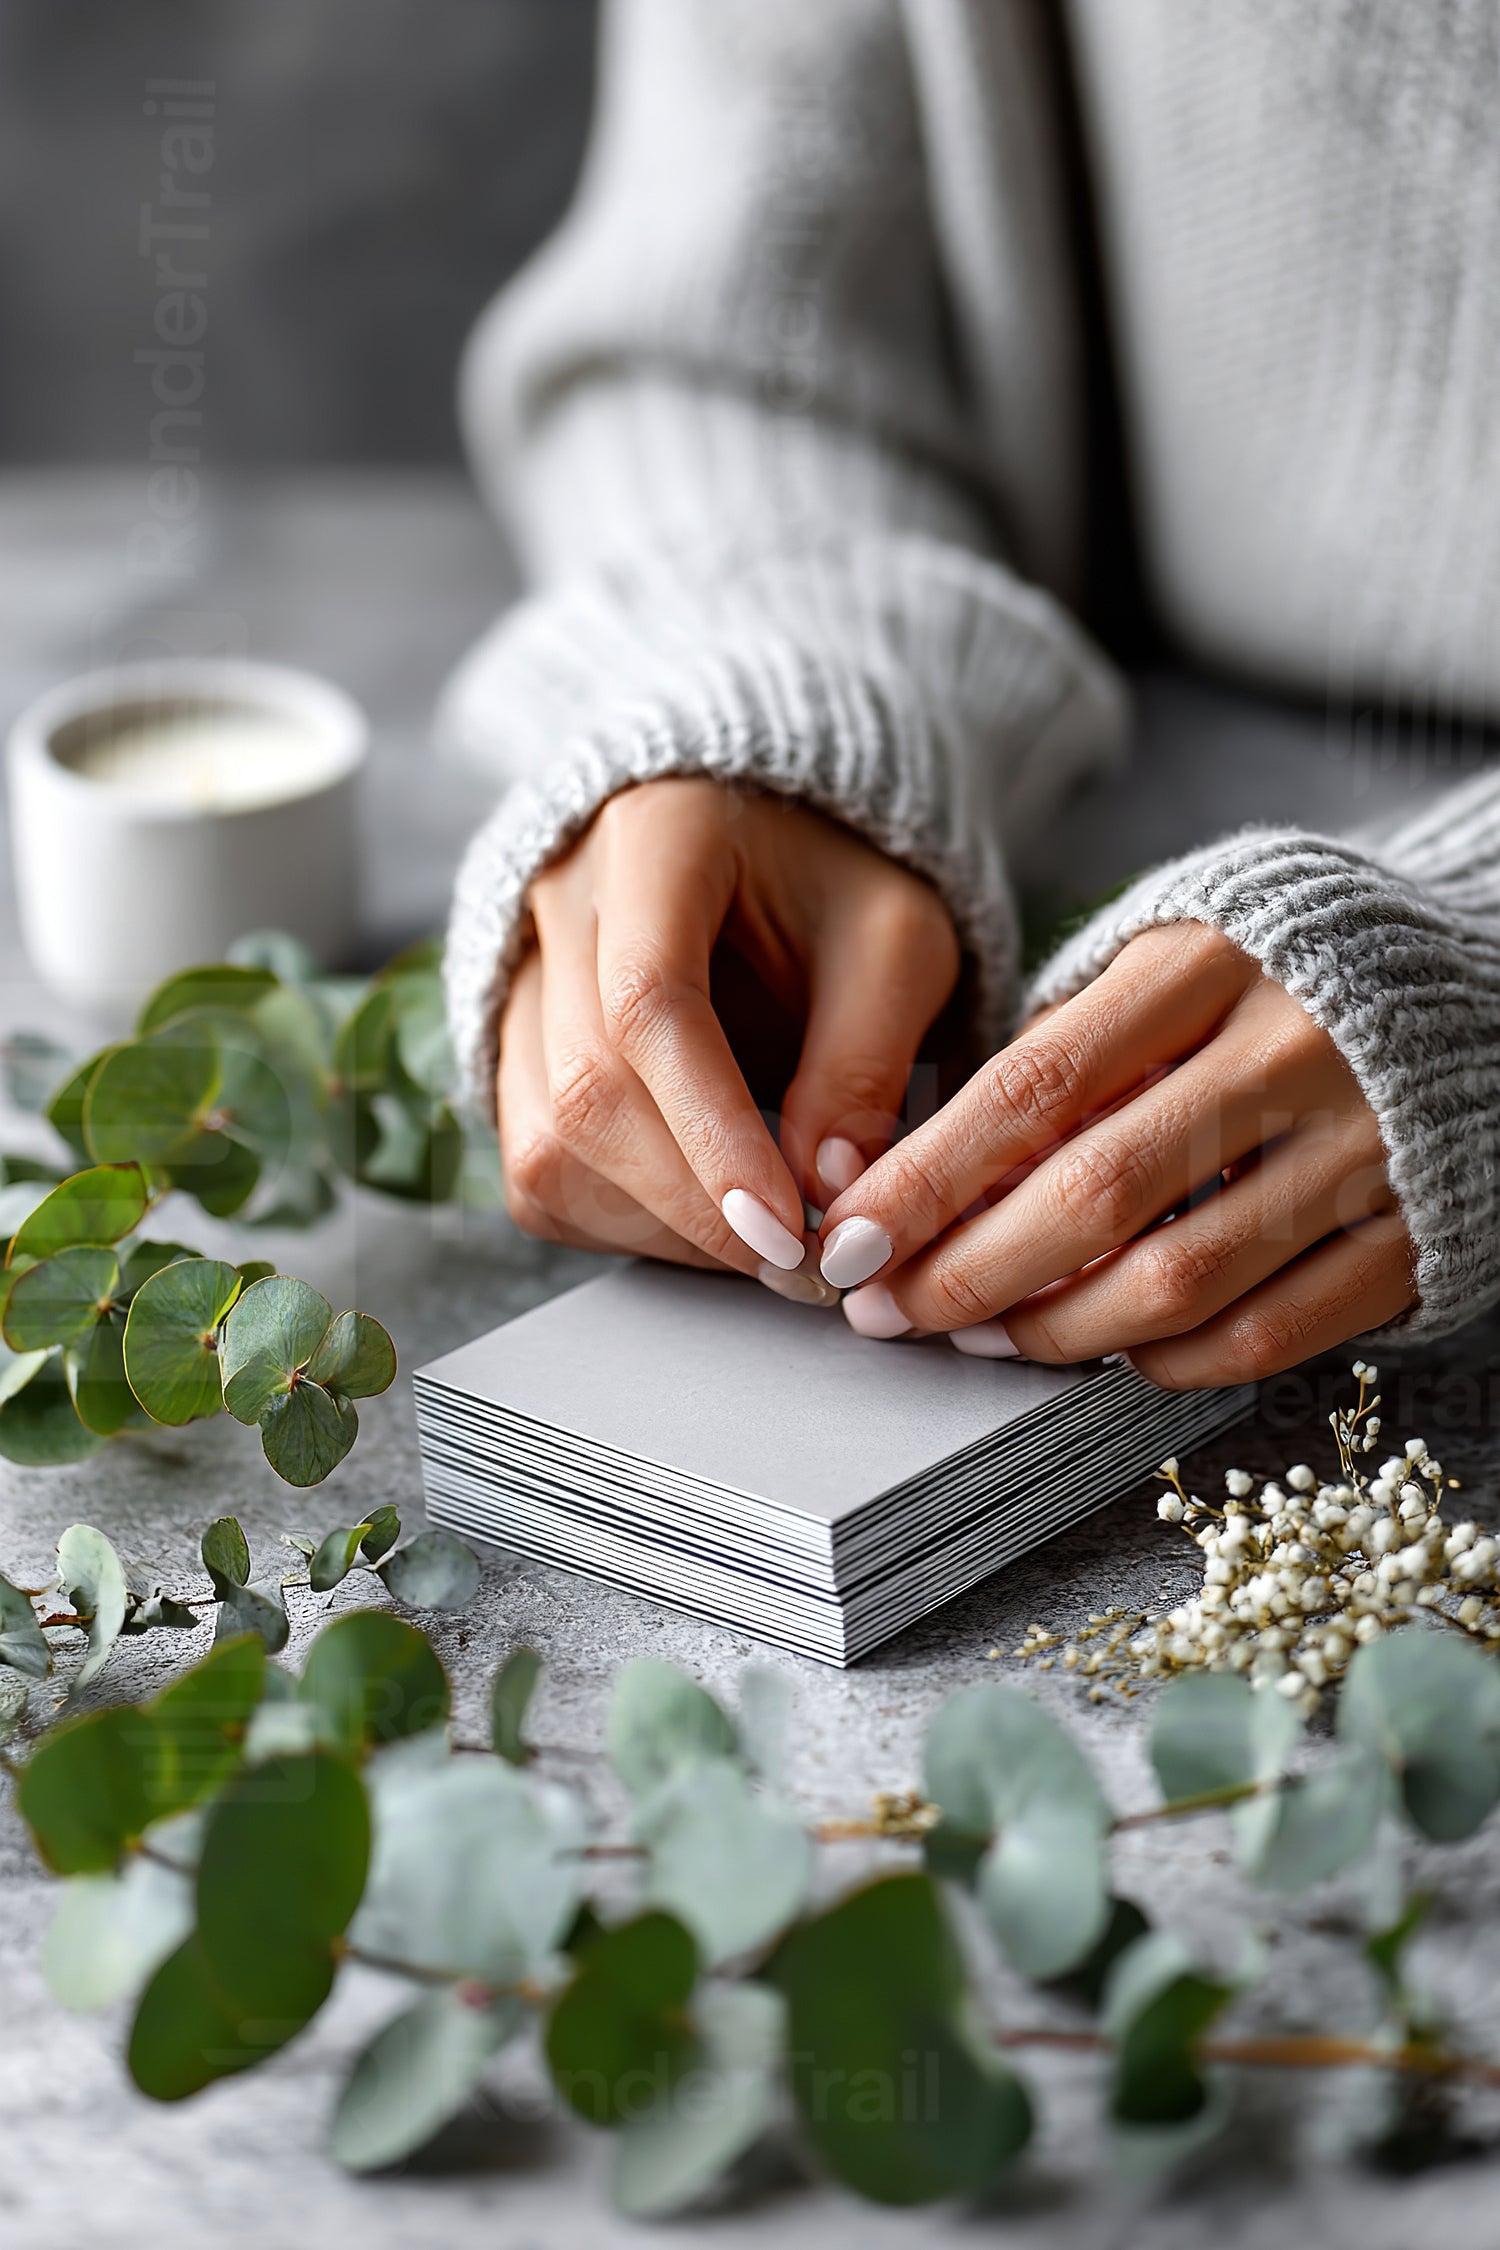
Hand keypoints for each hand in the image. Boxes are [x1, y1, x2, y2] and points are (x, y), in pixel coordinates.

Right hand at [496, 777, 959, 1293]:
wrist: (767, 849)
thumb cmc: (835, 890)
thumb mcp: (899, 944)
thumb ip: (867, 1060)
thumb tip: (825, 1191)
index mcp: (655, 837)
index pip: (648, 1003)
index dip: (713, 1131)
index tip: (785, 1226)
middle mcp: (558, 903)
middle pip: (588, 1090)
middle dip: (697, 1203)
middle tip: (802, 1264)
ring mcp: (519, 983)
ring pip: (550, 1147)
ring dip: (664, 1225)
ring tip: (766, 1240)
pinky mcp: (511, 1057)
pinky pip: (540, 1174)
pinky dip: (626, 1223)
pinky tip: (708, 1215)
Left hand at [815, 923, 1416, 1383]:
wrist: (1474, 982)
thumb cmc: (1273, 978)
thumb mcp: (1166, 964)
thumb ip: (1064, 1051)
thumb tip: (926, 1178)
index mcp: (1207, 964)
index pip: (1034, 1087)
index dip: (928, 1179)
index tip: (851, 1237)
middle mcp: (1290, 1051)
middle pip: (1093, 1195)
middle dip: (968, 1272)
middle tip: (891, 1310)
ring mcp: (1361, 1149)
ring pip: (1175, 1280)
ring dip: (1054, 1331)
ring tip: (980, 1336)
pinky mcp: (1410, 1232)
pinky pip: (1265, 1334)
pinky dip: (1165, 1362)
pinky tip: (1103, 1353)